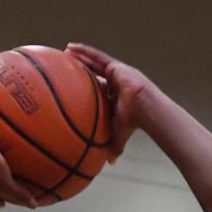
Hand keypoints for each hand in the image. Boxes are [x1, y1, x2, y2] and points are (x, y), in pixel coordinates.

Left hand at [65, 43, 151, 161]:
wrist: (144, 109)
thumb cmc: (133, 123)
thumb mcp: (118, 136)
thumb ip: (113, 147)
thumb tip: (110, 164)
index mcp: (115, 96)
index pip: (98, 89)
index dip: (87, 85)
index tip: (74, 84)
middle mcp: (115, 82)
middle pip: (94, 72)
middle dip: (82, 67)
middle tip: (66, 63)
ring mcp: (116, 72)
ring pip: (94, 62)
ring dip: (81, 56)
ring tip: (66, 50)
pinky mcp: (116, 66)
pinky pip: (97, 57)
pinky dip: (85, 52)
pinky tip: (72, 48)